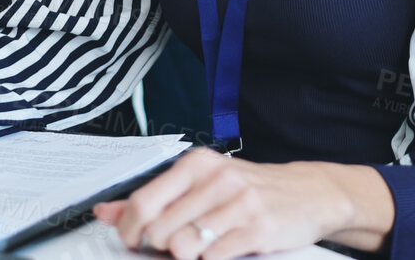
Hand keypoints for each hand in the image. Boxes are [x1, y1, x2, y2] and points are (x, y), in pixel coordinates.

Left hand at [92, 150, 391, 259]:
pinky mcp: (257, 229)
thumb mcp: (201, 184)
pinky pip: (214, 257)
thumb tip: (105, 212)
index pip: (144, 201)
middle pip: (160, 229)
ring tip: (196, 248)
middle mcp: (217, 179)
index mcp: (197, 164)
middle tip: (173, 244)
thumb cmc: (250, 190)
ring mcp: (239, 203)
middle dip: (160, 245)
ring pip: (183, 245)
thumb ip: (152, 199)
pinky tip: (217, 252)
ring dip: (184, 255)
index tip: (132, 240)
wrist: (310, 193)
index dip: (130, 229)